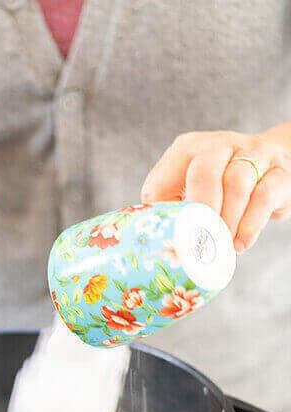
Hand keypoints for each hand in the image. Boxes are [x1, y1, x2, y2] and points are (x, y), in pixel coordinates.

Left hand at [141, 130, 290, 251]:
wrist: (271, 169)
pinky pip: (264, 195)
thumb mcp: (190, 190)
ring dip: (227, 222)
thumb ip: (171, 209)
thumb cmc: (219, 188)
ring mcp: (253, 153)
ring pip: (237, 184)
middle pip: (204, 171)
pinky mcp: (279, 170)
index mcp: (188, 149)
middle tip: (200, 241)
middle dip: (201, 211)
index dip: (170, 209)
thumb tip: (155, 246)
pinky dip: (250, 225)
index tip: (174, 237)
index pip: (169, 174)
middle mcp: (220, 144)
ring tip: (222, 246)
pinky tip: (241, 243)